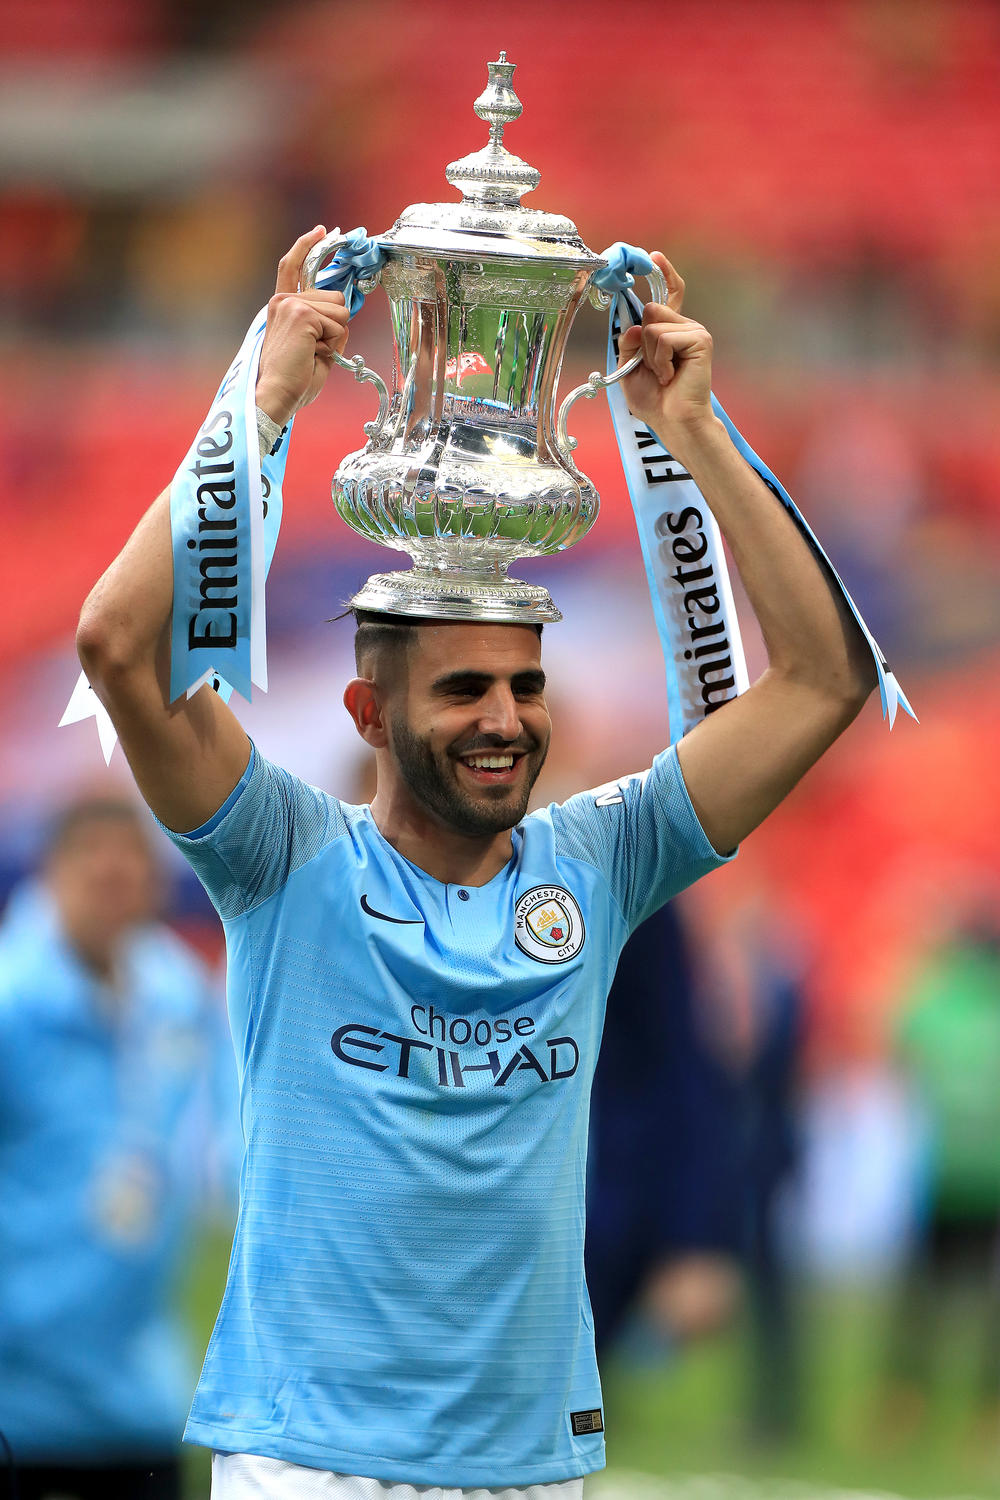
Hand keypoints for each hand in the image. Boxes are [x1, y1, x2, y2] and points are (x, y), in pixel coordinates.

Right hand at [255, 226, 350, 425]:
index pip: (293, 266)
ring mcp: (291, 304)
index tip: (323, 231)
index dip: (308, 245)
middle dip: (336, 325)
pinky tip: (312, 354)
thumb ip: (327, 326)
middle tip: (314, 350)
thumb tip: (345, 313)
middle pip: (335, 297)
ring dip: (334, 337)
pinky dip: (332, 344)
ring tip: (311, 353)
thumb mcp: (314, 346)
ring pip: (341, 311)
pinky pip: (338, 324)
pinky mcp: (302, 314)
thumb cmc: (292, 381)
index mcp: (281, 306)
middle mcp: (282, 300)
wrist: (276, 395)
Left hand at [617, 253, 717, 463]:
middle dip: (641, 342)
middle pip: (649, 310)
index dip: (663, 274)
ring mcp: (694, 331)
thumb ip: (628, 342)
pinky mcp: (700, 339)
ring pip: (653, 325)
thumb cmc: (654, 400)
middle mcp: (684, 327)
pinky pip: (663, 338)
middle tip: (653, 368)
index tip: (654, 256)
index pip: (668, 295)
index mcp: (669, 331)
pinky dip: (659, 359)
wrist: (673, 421)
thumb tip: (636, 324)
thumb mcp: (629, 367)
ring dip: (650, 355)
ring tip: (663, 375)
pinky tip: (670, 375)